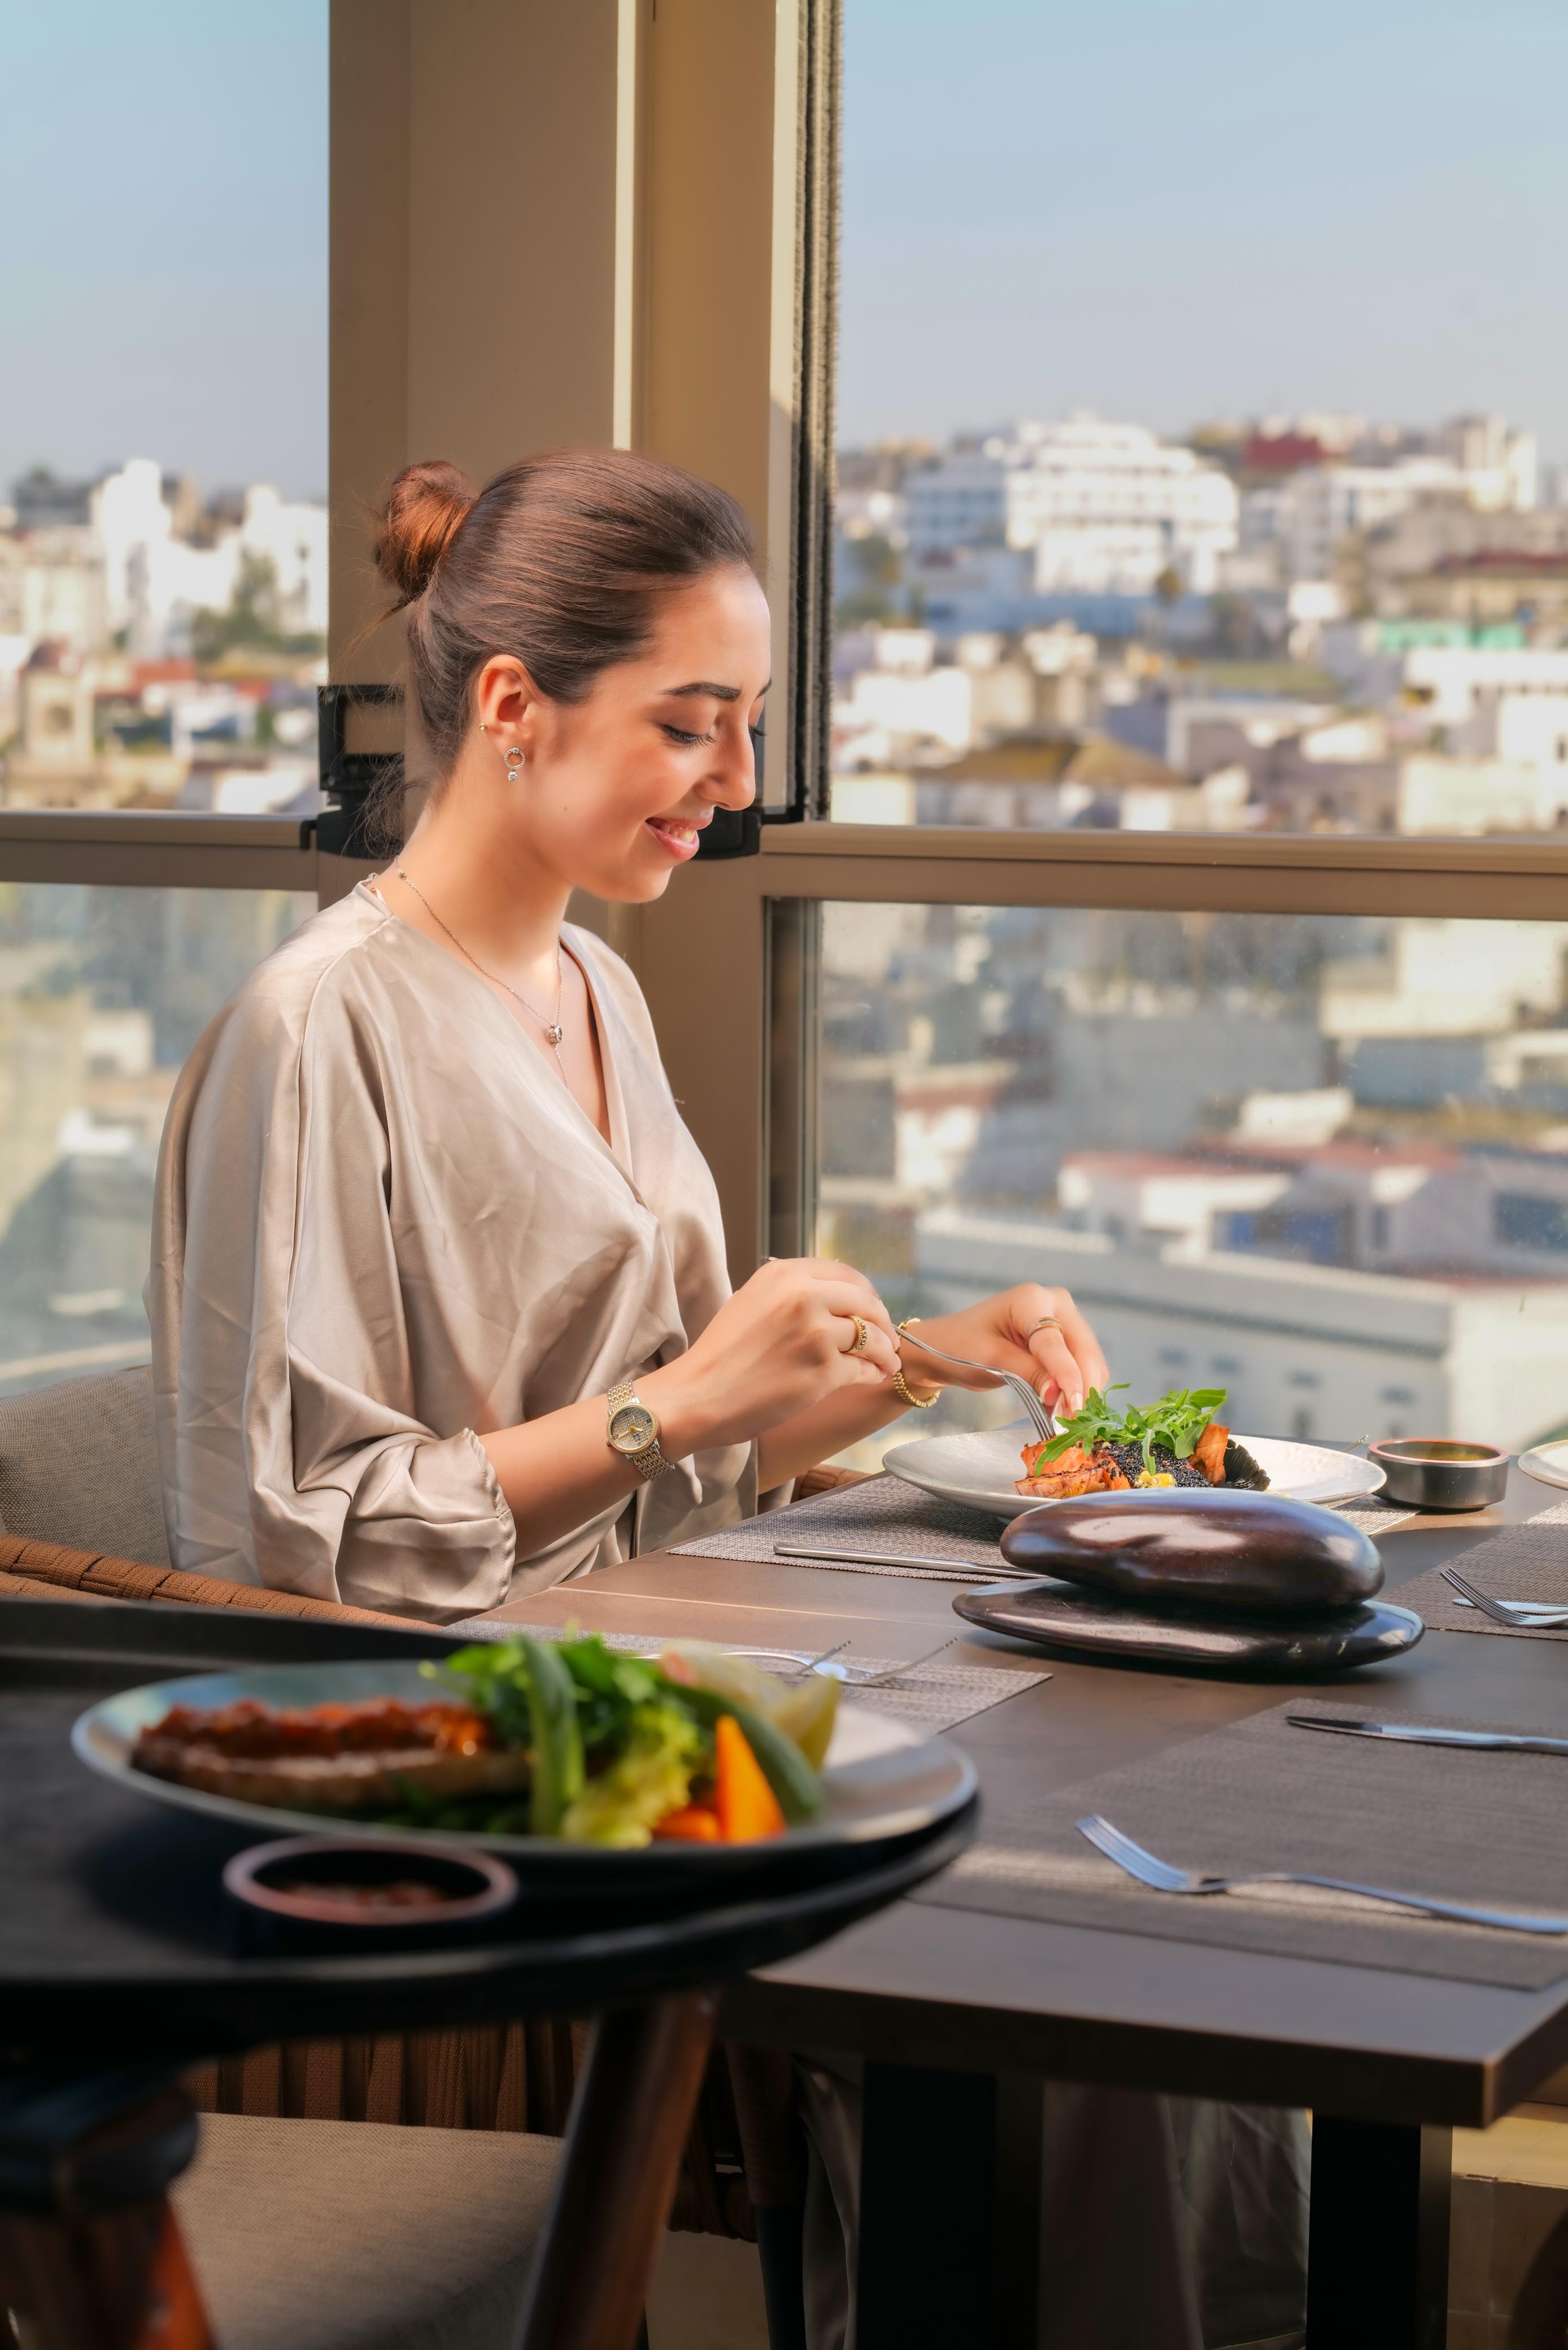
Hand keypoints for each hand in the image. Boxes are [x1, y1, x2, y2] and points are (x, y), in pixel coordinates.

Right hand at [645, 1257, 901, 1455]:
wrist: (697, 1396)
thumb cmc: (720, 1356)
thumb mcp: (751, 1303)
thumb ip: (789, 1294)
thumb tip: (834, 1300)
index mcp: (783, 1274)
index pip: (845, 1274)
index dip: (865, 1293)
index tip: (871, 1309)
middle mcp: (803, 1296)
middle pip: (865, 1302)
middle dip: (882, 1321)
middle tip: (887, 1337)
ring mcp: (816, 1332)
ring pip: (871, 1336)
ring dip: (884, 1351)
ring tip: (887, 1362)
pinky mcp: (824, 1370)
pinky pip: (864, 1368)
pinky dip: (873, 1373)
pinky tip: (872, 1377)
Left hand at [900, 1285, 1107, 1417]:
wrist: (949, 1346)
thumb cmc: (961, 1347)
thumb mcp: (991, 1361)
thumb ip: (1028, 1374)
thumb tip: (1060, 1394)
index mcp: (1031, 1299)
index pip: (1056, 1343)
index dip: (1067, 1376)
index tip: (1074, 1407)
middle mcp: (1054, 1302)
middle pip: (1083, 1349)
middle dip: (1081, 1386)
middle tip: (1073, 1422)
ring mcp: (1063, 1318)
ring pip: (1088, 1359)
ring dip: (1081, 1390)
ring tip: (1064, 1418)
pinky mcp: (1065, 1337)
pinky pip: (1082, 1365)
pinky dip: (1076, 1387)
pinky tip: (1060, 1406)